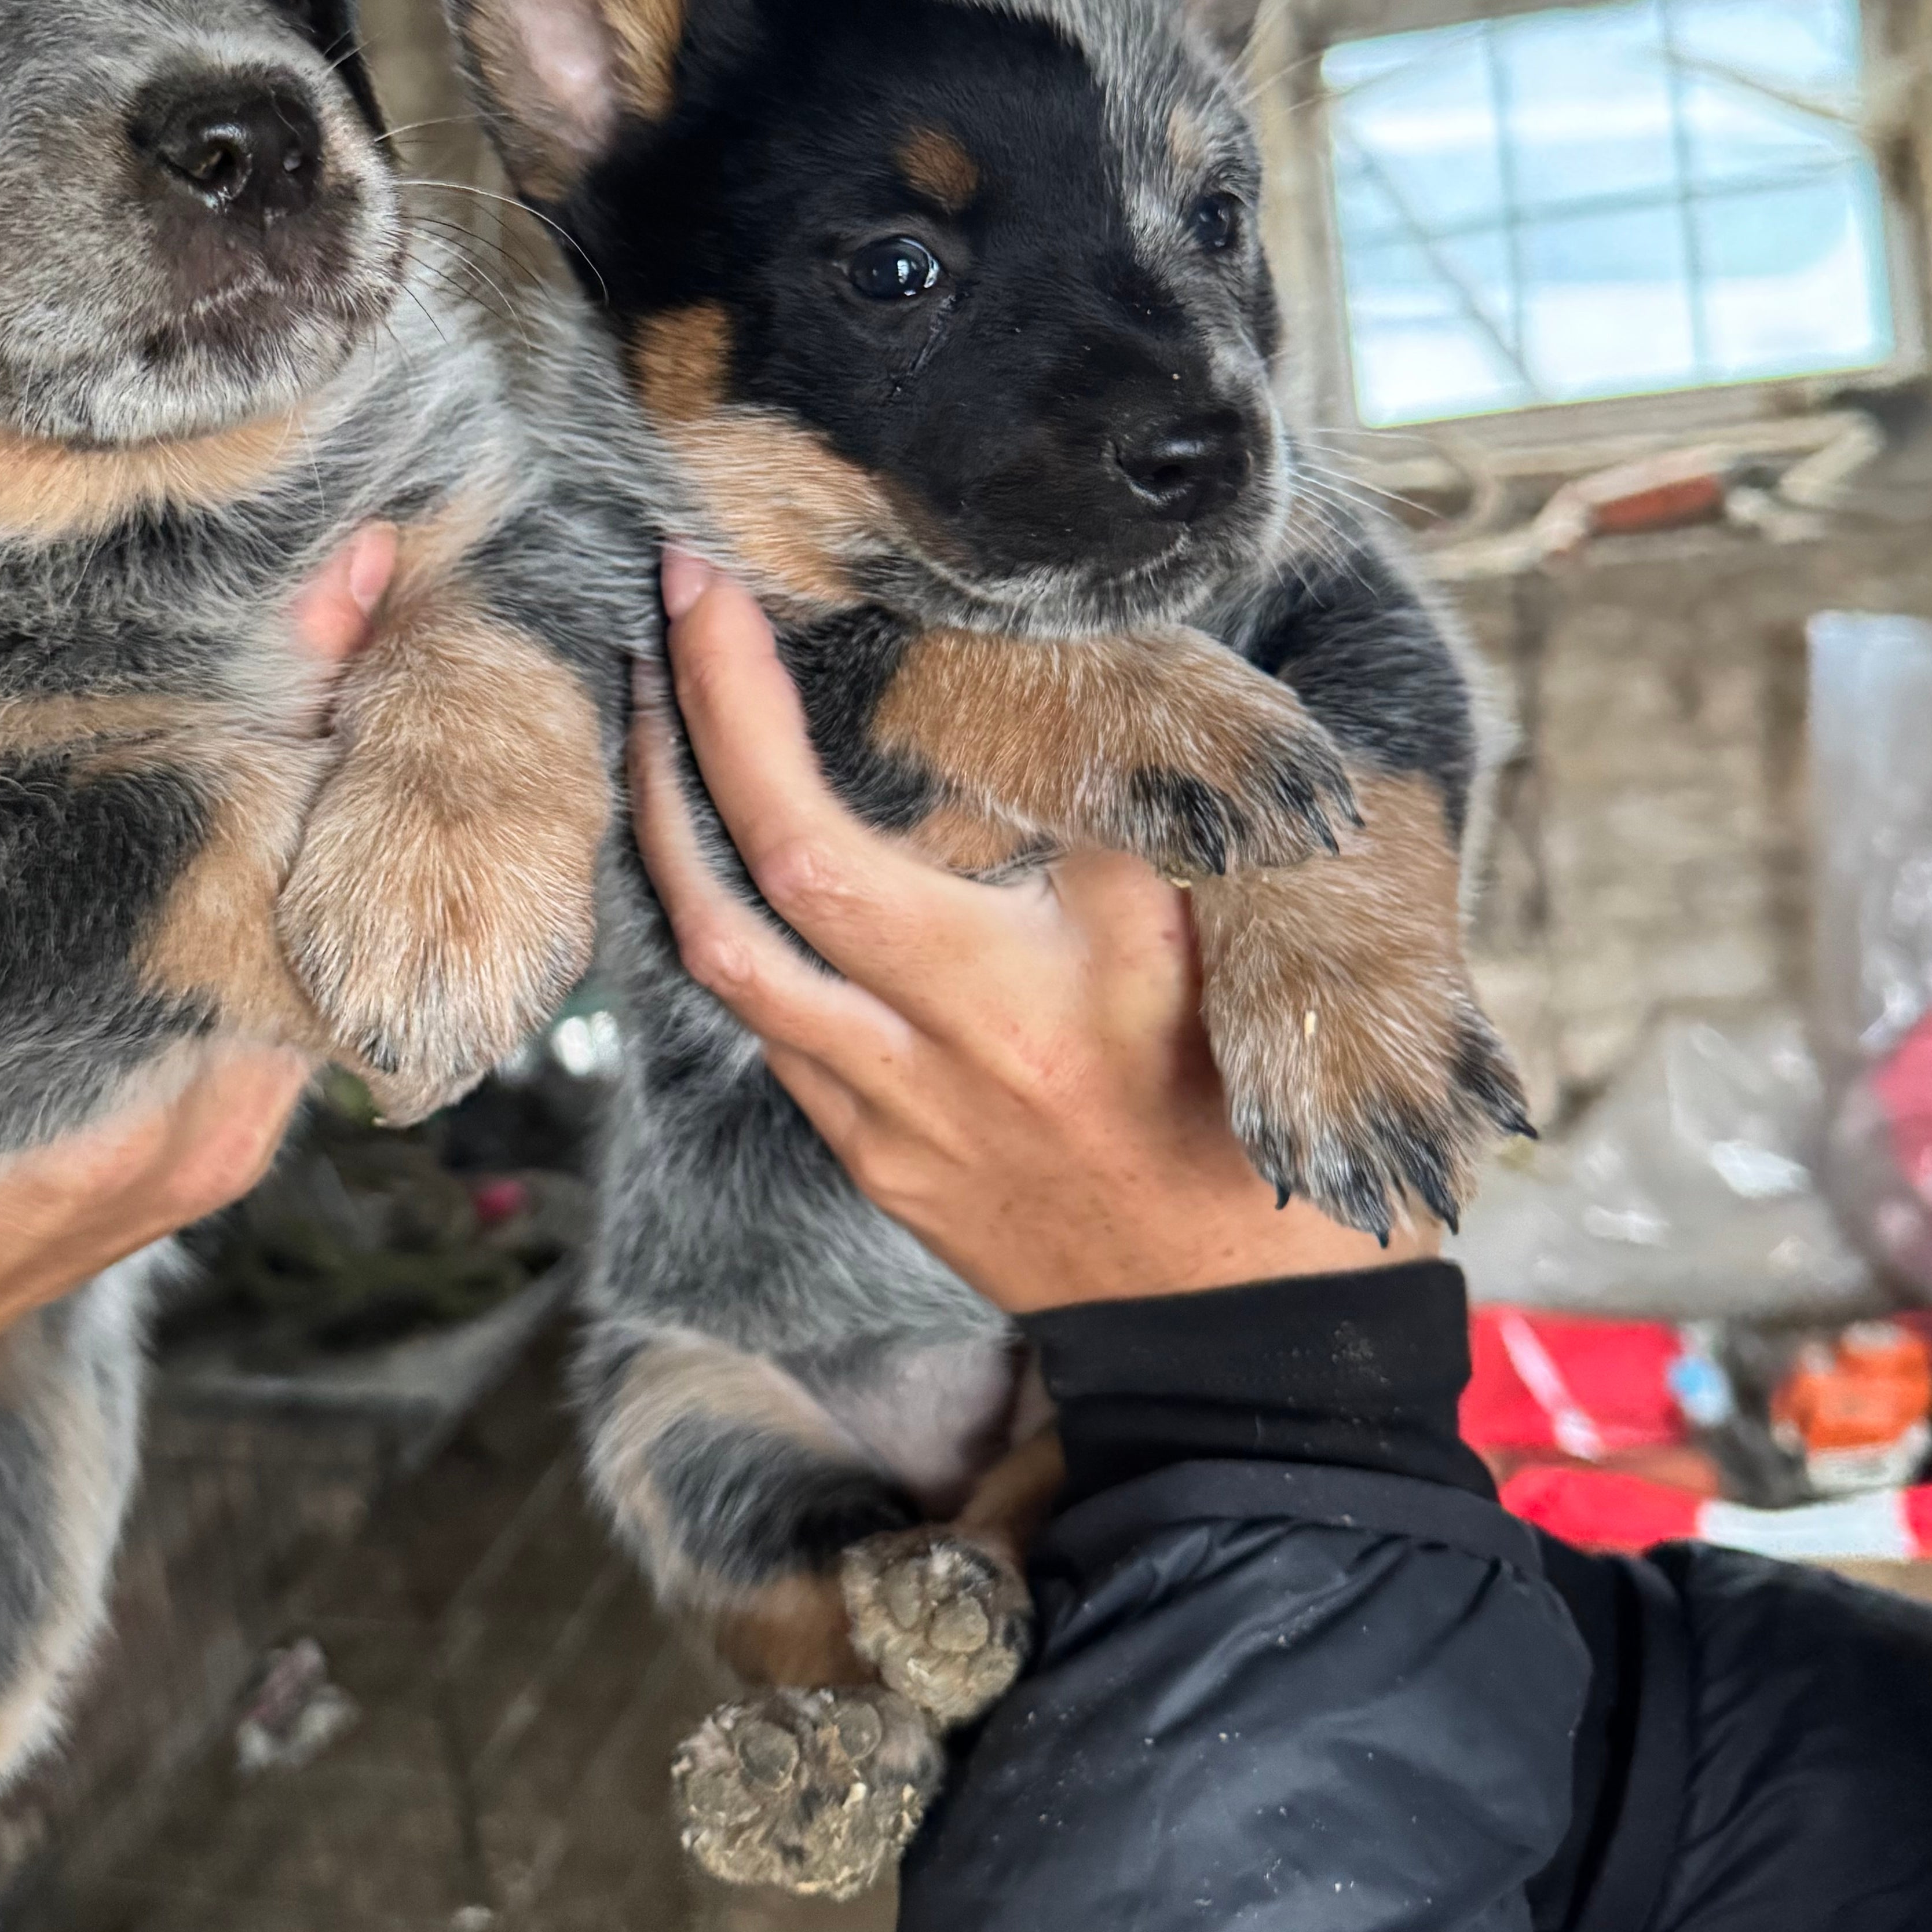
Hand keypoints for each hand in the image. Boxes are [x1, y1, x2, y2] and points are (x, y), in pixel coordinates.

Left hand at [634, 553, 1427, 1314]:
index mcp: (1107, 959)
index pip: (988, 776)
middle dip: (714, 711)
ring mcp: (907, 1109)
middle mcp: (984, 1033)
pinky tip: (703, 853)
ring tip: (647, 703)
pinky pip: (761, 1027)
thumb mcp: (1283, 955)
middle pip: (797, 854)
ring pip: (728, 953)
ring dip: (669, 818)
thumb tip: (1104, 685)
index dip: (877, 680)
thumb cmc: (1279, 1133)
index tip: (770, 578)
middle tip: (682, 590)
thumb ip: (1193, 820)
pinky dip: (715, 925)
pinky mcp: (876, 1161)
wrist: (1249, 1353)